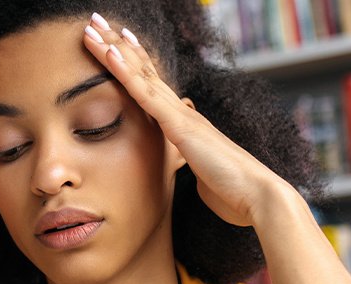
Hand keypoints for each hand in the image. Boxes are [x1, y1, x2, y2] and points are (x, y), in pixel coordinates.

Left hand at [82, 13, 296, 226]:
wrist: (256, 194)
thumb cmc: (231, 189)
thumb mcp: (201, 170)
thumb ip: (189, 157)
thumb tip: (185, 154)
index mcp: (184, 121)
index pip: (152, 84)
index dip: (132, 62)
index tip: (113, 42)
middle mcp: (181, 110)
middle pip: (144, 70)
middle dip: (117, 45)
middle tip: (97, 20)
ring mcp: (180, 115)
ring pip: (140, 74)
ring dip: (114, 48)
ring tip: (94, 25)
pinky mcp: (179, 125)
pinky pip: (146, 94)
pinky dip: (127, 72)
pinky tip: (110, 53)